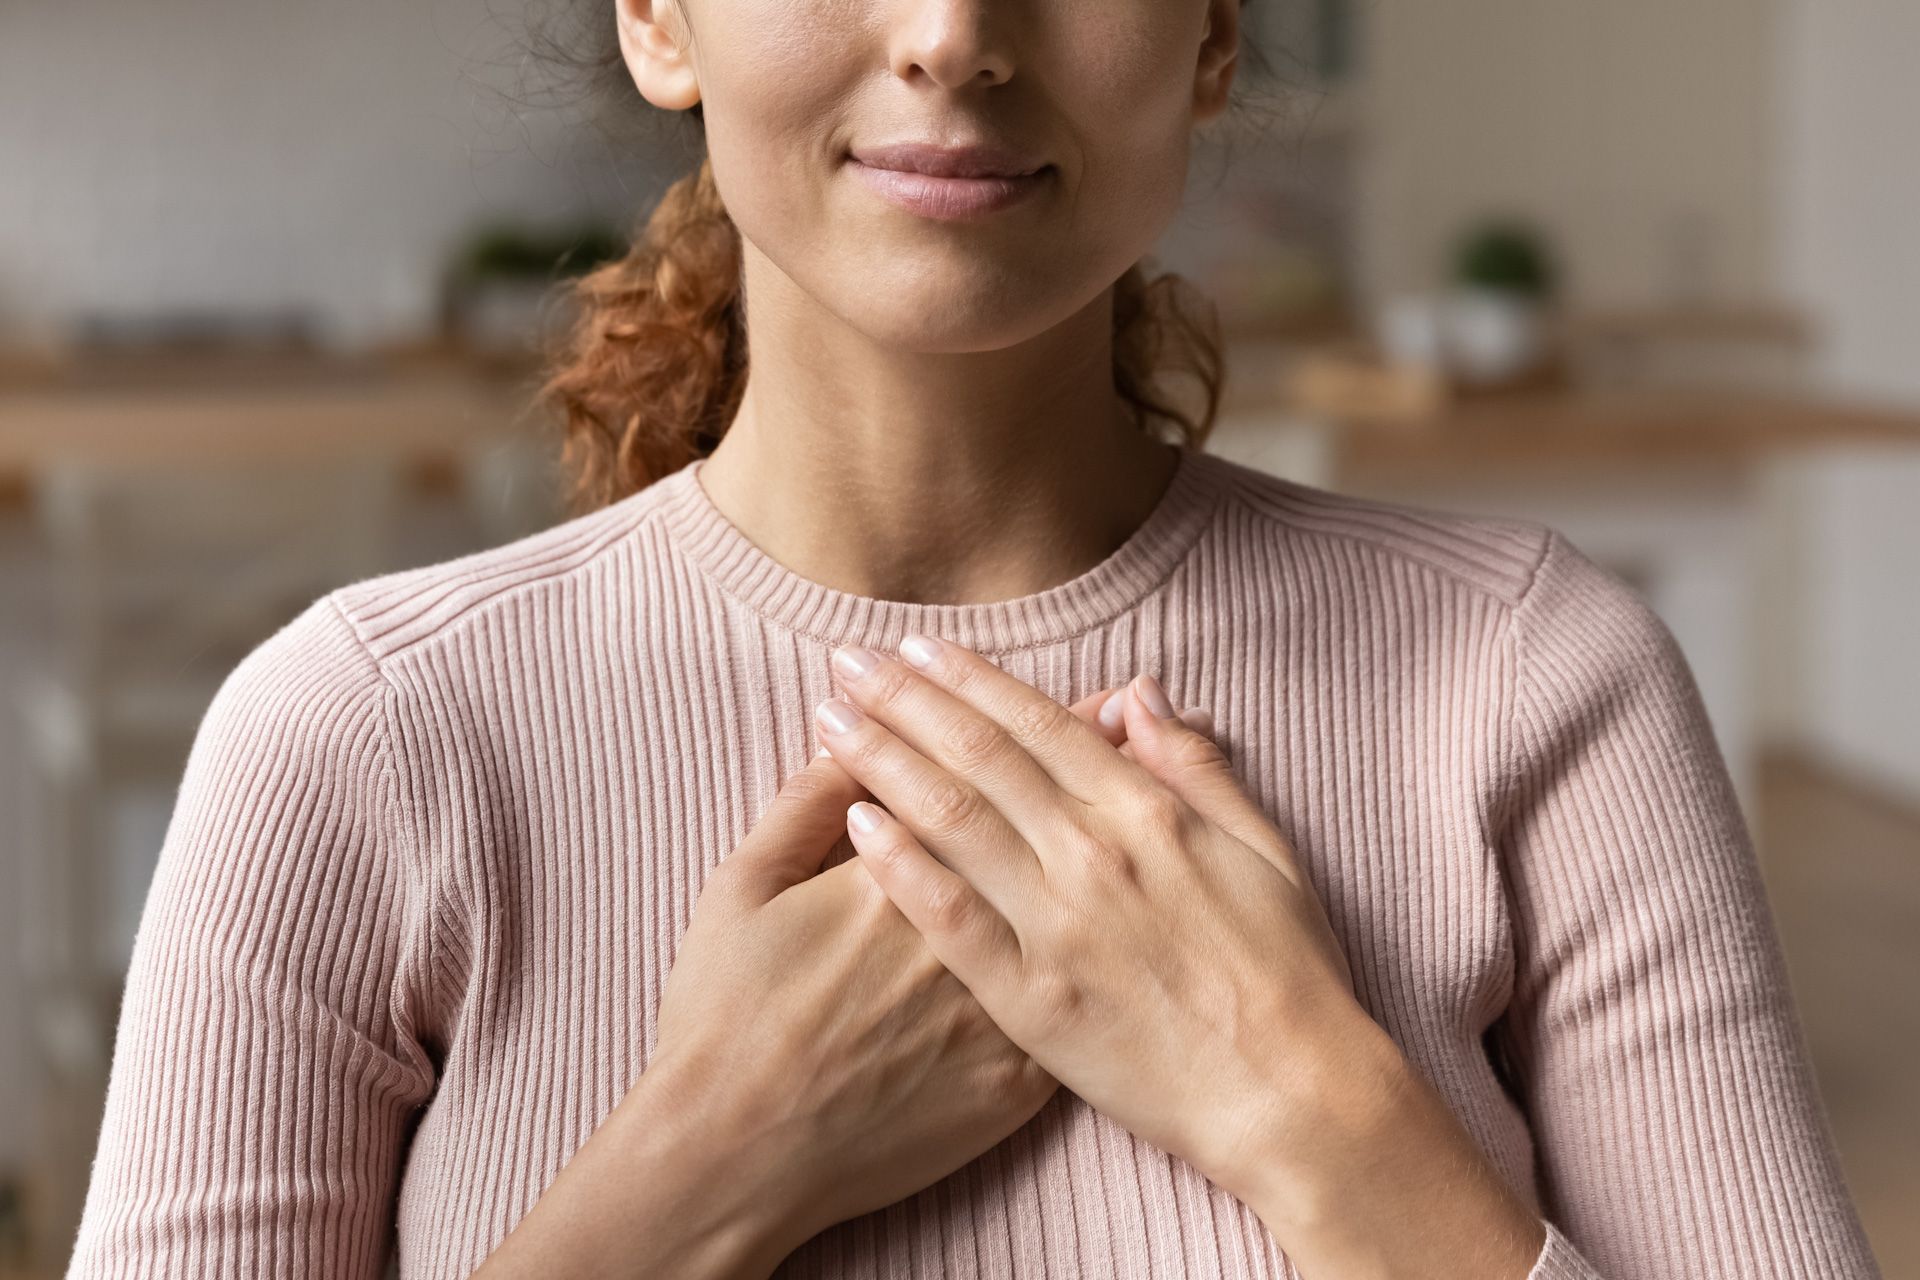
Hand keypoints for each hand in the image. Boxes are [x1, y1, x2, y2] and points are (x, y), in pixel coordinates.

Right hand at [646, 680, 1212, 1256]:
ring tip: (1147, 787)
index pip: (981, 773)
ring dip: (1117, 839)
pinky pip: (1085, 1003)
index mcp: (902, 871)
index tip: (1064, 685)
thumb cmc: (724, 1017)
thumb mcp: (740, 888)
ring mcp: (1002, 1007)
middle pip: (1047, 827)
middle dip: (1090, 759)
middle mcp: (969, 930)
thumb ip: (802, 805)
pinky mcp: (1020, 1078)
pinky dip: (1118, 945)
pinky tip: (1135, 907)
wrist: (741, 1156)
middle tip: (1125, 702)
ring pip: (1083, 906)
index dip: (1029, 725)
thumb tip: (851, 737)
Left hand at [812, 635, 1379, 1211]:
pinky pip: (951, 919)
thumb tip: (1140, 692)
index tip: (915, 647)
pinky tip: (856, 826)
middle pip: (979, 755)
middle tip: (847, 661)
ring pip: (953, 819)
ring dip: (885, 760)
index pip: (1038, 723)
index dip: (969, 678)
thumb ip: (1194, 766)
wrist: (1293, 1094)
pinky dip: (903, 866)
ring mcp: (1057, 925)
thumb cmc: (1289, 972)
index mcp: (1148, 813)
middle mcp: (1093, 854)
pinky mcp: (1030, 1000)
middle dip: (905, 700)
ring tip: (830, 720)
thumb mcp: (1264, 847)